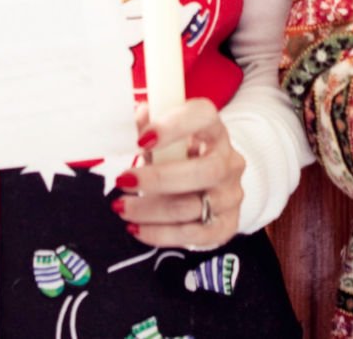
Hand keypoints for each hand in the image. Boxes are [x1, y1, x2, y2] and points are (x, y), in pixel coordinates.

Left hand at [112, 98, 243, 250]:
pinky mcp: (225, 226)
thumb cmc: (182, 154)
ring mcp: (230, 196)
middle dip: (158, 179)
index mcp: (215, 130)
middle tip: (123, 181)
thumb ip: (149, 123)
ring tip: (122, 207)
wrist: (213, 184)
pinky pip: (193, 236)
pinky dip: (159, 234)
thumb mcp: (167, 134)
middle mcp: (229, 162)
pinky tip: (137, 229)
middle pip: (204, 171)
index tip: (141, 140)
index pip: (204, 117)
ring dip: (150, 210)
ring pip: (192, 207)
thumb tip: (137, 121)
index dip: (173, 126)